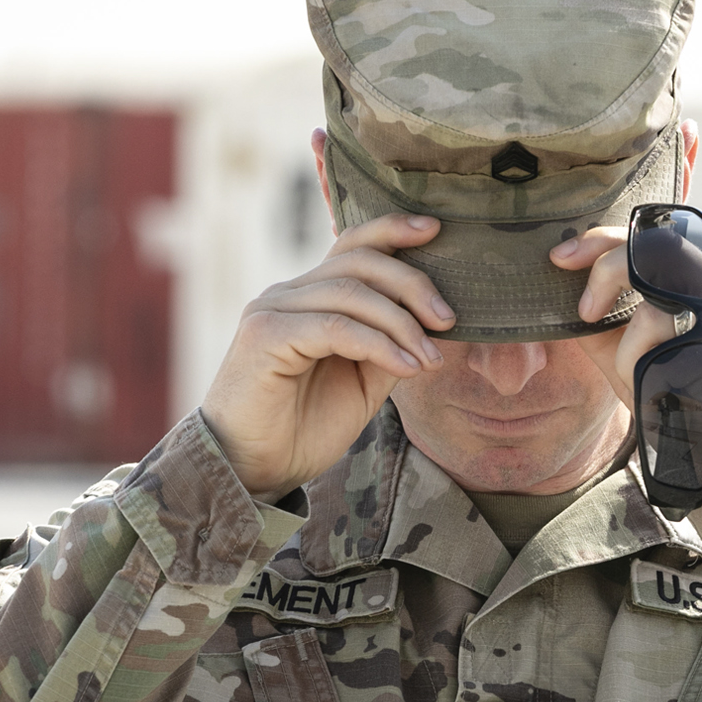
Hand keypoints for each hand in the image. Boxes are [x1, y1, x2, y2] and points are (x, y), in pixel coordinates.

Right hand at [200, 212, 454, 500]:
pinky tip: (406, 367)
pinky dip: (378, 344)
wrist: (253, 471)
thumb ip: (388, 347)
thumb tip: (431, 323)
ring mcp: (272, 310)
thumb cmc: (302, 429)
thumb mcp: (361, 384)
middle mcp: (287, 295)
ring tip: (430, 358)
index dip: (391, 230)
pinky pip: (335, 327)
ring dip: (401, 324)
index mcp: (308, 298)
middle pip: (358, 263)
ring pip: (350, 293)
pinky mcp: (265, 336)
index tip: (435, 230)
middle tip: (447, 320)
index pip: (351, 247)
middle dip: (412, 284)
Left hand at [551, 229, 701, 483]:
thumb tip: (560, 303)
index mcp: (699, 285)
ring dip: (628, 348)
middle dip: (608, 272)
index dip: (602, 239)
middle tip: (585, 310)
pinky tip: (653, 389)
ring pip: (658, 310)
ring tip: (632, 375)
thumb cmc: (682, 399)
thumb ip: (603, 332)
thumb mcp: (633, 359)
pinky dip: (647, 369)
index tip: (561, 257)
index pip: (651, 241)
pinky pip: (674, 348)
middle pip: (658, 252)